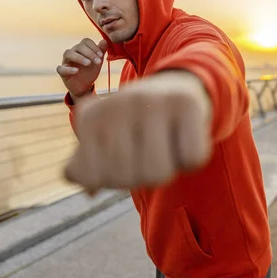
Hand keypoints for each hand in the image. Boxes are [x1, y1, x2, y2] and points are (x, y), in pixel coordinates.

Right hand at [57, 38, 108, 101]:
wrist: (84, 86)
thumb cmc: (90, 71)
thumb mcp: (97, 62)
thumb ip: (101, 51)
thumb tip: (104, 41)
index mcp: (81, 49)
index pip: (86, 41)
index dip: (94, 47)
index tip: (101, 55)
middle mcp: (73, 52)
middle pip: (78, 46)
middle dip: (89, 53)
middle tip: (98, 62)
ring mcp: (66, 61)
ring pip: (68, 53)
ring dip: (79, 57)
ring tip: (88, 63)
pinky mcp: (62, 72)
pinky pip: (61, 68)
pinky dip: (68, 69)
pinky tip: (76, 71)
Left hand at [63, 71, 212, 191]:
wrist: (176, 87)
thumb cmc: (135, 123)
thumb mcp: (103, 139)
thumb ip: (85, 167)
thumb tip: (90, 190)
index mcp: (90, 115)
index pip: (92, 177)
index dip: (109, 179)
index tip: (119, 157)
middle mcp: (118, 103)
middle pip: (128, 178)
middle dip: (140, 175)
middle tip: (147, 150)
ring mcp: (152, 101)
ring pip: (159, 174)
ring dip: (167, 168)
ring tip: (165, 145)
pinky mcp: (185, 103)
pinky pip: (191, 159)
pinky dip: (190, 158)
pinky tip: (184, 137)